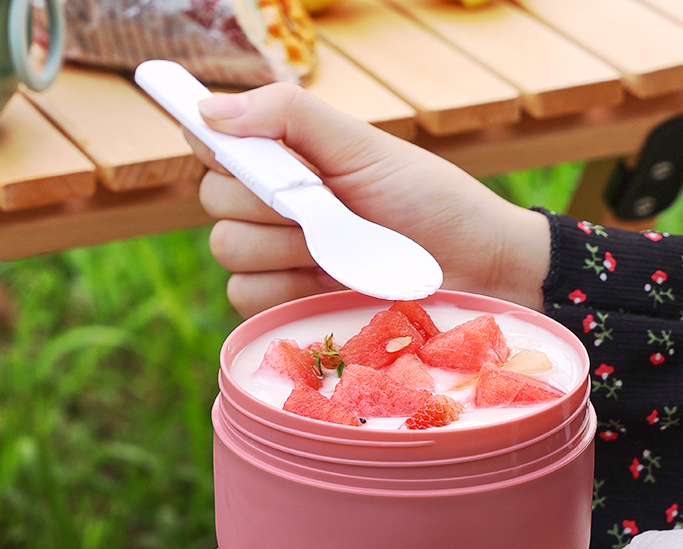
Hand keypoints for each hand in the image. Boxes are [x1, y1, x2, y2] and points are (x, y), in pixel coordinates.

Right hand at [189, 85, 550, 316]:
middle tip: (323, 203)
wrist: (472, 267)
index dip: (220, 147)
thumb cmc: (428, 199)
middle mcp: (274, 205)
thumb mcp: (364, 146)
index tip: (254, 156)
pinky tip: (324, 281)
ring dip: (281, 246)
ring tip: (335, 246)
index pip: (213, 143)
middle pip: (213, 198)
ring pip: (226, 248)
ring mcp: (279, 257)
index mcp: (286, 158)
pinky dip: (281, 289)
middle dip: (268, 201)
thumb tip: (209, 111)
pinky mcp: (288, 303)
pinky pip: (244, 296)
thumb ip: (290, 117)